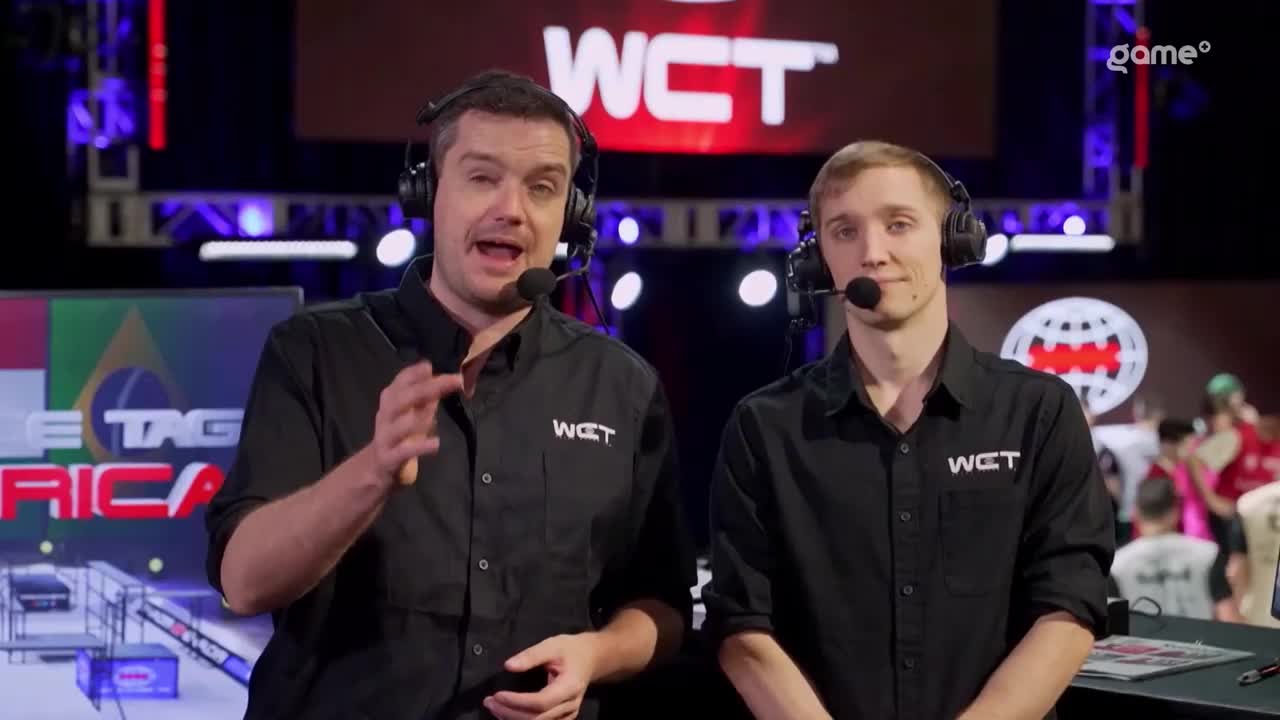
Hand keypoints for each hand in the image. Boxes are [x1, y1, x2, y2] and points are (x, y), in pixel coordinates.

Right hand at [370, 361, 462, 485]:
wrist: (373, 470)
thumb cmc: (398, 438)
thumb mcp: (411, 415)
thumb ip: (425, 399)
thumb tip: (441, 378)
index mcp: (390, 403)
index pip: (400, 382)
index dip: (414, 373)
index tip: (430, 366)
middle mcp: (386, 416)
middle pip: (402, 398)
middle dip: (427, 388)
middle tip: (453, 381)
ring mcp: (385, 438)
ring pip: (400, 425)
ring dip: (419, 419)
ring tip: (435, 416)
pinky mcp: (388, 459)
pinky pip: (404, 451)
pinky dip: (420, 447)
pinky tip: (436, 444)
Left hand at [484, 633, 600, 719]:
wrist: (592, 658)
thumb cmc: (572, 650)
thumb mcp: (552, 645)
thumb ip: (531, 655)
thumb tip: (508, 666)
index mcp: (570, 686)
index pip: (541, 702)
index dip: (517, 701)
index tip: (497, 694)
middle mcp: (570, 705)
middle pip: (537, 718)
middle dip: (509, 712)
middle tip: (489, 701)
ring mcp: (568, 715)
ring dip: (513, 719)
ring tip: (494, 708)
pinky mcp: (564, 718)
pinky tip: (507, 715)